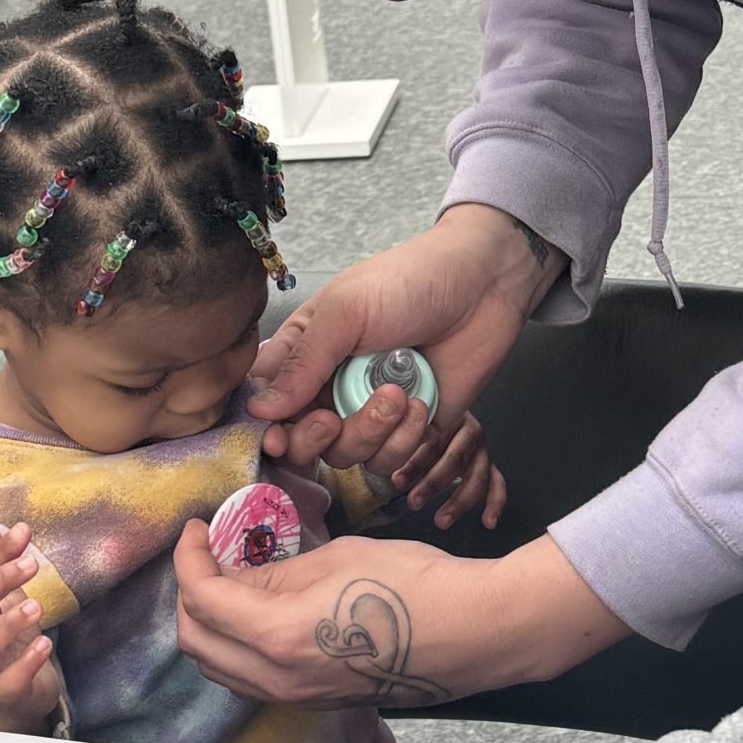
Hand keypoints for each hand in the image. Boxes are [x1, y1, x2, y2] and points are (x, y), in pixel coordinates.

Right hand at [0, 511, 60, 733]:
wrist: (16, 695)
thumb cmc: (7, 640)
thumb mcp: (3, 597)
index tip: (25, 529)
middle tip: (32, 564)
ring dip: (6, 624)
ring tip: (37, 607)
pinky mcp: (3, 691)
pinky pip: (7, 681)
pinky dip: (25, 663)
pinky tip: (44, 645)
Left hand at [173, 530, 631, 707]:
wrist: (477, 631)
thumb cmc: (418, 584)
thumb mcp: (339, 557)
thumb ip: (278, 570)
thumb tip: (240, 570)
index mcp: (277, 635)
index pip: (201, 599)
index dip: (189, 558)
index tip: (197, 530)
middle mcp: (279, 678)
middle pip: (197, 643)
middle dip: (189, 596)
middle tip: (207, 557)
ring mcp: (299, 698)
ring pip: (222, 670)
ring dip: (211, 627)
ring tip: (231, 584)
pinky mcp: (320, 703)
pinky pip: (255, 681)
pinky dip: (241, 648)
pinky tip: (263, 616)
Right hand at [250, 205, 561, 483]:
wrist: (483, 286)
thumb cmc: (408, 282)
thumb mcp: (345, 312)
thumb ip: (302, 363)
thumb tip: (259, 411)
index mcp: (306, 353)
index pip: (267, 403)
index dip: (266, 428)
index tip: (276, 437)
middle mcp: (331, 387)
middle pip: (302, 441)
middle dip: (314, 440)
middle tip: (331, 421)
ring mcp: (370, 411)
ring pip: (346, 455)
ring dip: (369, 435)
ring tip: (398, 397)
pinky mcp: (409, 430)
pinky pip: (389, 460)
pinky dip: (403, 441)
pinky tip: (421, 405)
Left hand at [333, 402, 507, 533]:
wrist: (437, 415)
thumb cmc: (417, 425)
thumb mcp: (406, 428)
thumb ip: (397, 438)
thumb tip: (376, 456)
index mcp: (447, 416)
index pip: (433, 440)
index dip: (415, 462)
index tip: (396, 480)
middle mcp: (468, 431)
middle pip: (456, 458)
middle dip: (434, 483)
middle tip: (414, 502)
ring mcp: (481, 449)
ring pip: (478, 475)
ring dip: (460, 500)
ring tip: (441, 520)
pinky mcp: (487, 465)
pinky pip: (496, 483)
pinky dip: (494, 502)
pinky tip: (487, 521)